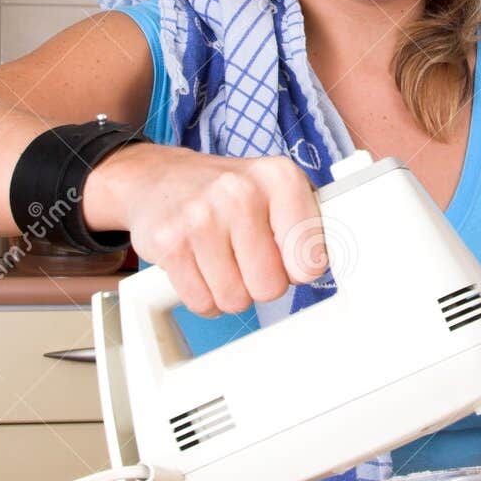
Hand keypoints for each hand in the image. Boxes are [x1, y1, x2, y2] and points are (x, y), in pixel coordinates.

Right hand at [82, 142, 327, 316]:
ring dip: (230, 290)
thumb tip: (323, 264)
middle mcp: (241, 192)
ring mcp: (201, 217)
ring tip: (220, 258)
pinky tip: (199, 265)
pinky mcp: (169, 243)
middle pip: (271, 287)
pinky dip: (203, 295)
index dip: (297, 268)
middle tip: (245, 256)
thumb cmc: (225, 192)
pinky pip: (202, 302)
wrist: (157, 178)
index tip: (283, 255)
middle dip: (260, 282)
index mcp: (279, 177)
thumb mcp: (274, 190)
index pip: (311, 261)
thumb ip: (306, 226)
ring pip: (236, 299)